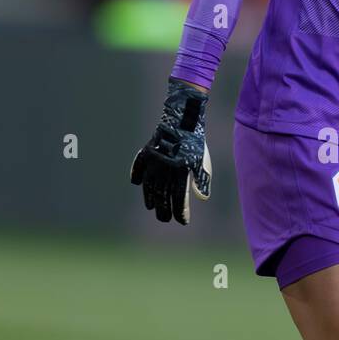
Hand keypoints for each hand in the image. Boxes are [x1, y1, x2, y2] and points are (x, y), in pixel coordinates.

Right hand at [130, 78, 211, 223]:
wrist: (183, 117)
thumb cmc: (195, 141)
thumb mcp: (202, 160)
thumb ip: (202, 180)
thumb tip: (202, 198)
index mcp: (182, 170)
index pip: (180, 197)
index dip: (181, 211)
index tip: (182, 221)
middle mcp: (166, 167)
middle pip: (162, 195)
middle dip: (164, 209)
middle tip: (164, 219)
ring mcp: (154, 159)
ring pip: (149, 184)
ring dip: (150, 197)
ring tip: (151, 206)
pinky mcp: (147, 151)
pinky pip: (138, 165)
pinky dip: (136, 174)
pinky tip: (136, 183)